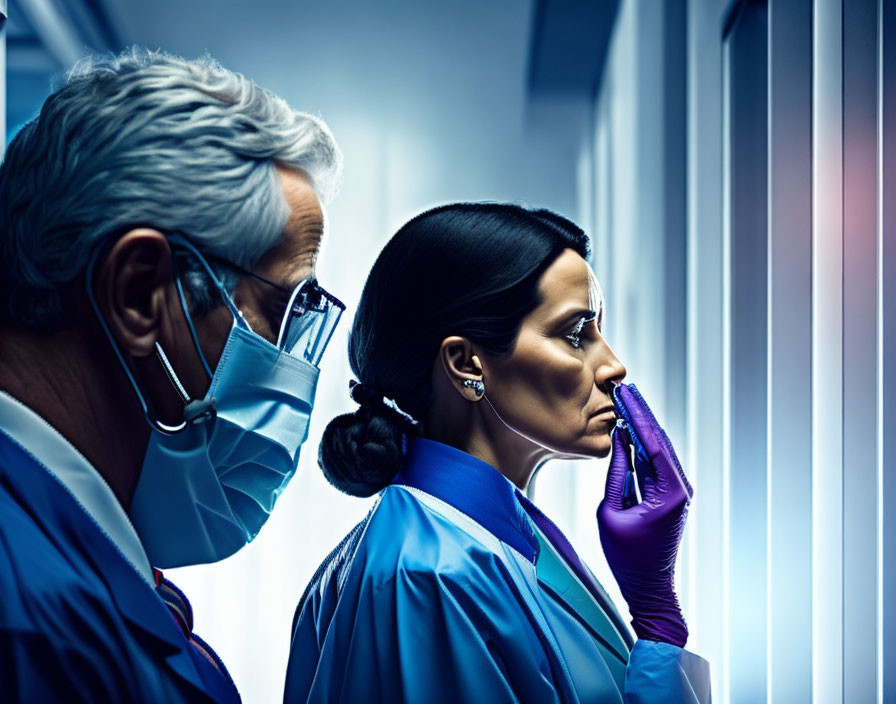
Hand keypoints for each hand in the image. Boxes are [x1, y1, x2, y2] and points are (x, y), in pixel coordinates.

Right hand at [596, 383, 692, 646]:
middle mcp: (681, 487)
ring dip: (643, 425)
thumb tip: (619, 439)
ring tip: (627, 401)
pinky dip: (645, 442)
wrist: (648, 587)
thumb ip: (616, 472)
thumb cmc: (627, 556)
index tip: (624, 393)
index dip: (637, 415)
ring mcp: (679, 491)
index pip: (653, 443)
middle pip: (660, 440)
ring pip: (661, 448)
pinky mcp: (671, 495)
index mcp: (670, 492)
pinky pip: (658, 461)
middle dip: (641, 413)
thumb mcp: (611, 511)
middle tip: (624, 388)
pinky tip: (632, 427)